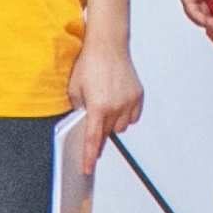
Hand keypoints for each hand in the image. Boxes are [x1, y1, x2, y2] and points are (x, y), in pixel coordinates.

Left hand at [67, 34, 143, 173]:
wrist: (108, 44)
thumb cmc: (89, 63)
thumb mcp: (74, 89)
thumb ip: (78, 109)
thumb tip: (81, 122)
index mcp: (98, 107)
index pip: (93, 140)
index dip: (89, 157)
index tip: (87, 168)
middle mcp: (115, 107)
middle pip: (107, 134)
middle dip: (99, 134)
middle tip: (93, 125)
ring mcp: (129, 101)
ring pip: (121, 127)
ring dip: (113, 123)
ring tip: (105, 107)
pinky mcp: (138, 95)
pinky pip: (132, 116)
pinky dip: (125, 115)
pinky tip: (117, 104)